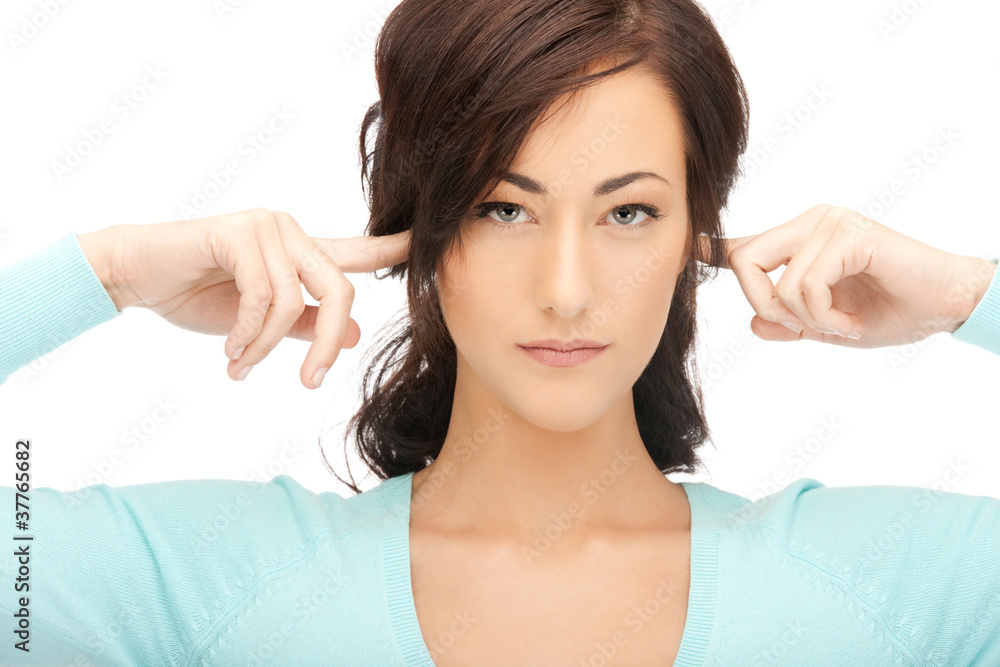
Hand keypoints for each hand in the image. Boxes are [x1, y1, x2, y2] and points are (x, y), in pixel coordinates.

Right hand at [87, 208, 409, 387]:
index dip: (392, 250)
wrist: (137, 276)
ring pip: (293, 301)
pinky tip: (229, 350)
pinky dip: (247, 333)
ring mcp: (267, 227)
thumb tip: (352, 335)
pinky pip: (262, 295)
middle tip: (309, 384)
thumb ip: (304, 325)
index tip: (425, 244)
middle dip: (325, 345)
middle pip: (339, 290)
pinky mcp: (237, 232)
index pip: (356, 252)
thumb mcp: (260, 322)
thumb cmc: (196, 294)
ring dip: (265, 346)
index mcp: (301, 251)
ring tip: (239, 365)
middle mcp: (291, 232)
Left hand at [694, 204, 996, 347]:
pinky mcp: (849, 234)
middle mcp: (809, 223)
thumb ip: (791, 323)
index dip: (712, 250)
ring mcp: (829, 223)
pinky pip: (807, 284)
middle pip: (743, 260)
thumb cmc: (890, 310)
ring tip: (842, 323)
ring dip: (807, 318)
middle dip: (762, 304)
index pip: (745, 245)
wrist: (946, 306)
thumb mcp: (828, 325)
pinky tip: (852, 320)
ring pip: (777, 281)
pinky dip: (826, 316)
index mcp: (800, 239)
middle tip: (802, 327)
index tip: (688, 249)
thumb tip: (755, 324)